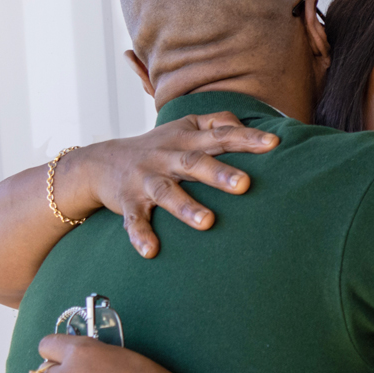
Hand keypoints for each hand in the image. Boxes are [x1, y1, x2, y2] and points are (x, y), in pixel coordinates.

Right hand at [58, 113, 277, 257]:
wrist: (100, 163)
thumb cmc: (156, 147)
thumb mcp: (184, 127)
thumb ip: (216, 122)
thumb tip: (243, 124)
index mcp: (185, 139)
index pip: (220, 135)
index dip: (246, 138)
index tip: (273, 145)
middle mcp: (166, 157)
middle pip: (195, 163)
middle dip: (219, 174)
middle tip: (246, 184)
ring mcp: (146, 180)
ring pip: (167, 192)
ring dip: (186, 207)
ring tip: (207, 223)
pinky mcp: (128, 202)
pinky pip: (134, 220)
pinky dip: (140, 235)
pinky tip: (151, 251)